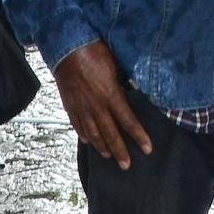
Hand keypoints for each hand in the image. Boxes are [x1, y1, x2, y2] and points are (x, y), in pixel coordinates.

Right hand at [53, 40, 153, 167]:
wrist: (66, 47)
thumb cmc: (94, 51)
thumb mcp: (116, 64)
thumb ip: (125, 80)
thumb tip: (136, 89)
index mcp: (111, 95)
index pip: (128, 121)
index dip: (138, 136)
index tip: (147, 149)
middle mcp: (96, 106)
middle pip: (110, 134)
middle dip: (120, 151)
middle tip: (127, 166)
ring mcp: (81, 107)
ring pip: (93, 133)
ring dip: (102, 147)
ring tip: (109, 157)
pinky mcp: (70, 104)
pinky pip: (77, 124)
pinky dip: (83, 134)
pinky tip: (88, 142)